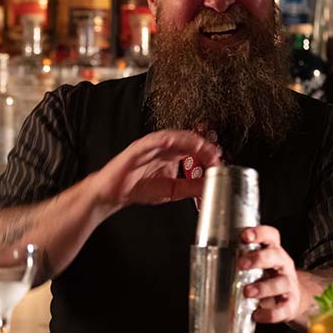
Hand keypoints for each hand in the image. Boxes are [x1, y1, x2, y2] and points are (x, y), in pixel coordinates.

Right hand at [91, 130, 221, 211]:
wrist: (113, 194)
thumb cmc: (138, 188)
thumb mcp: (172, 190)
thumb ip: (191, 187)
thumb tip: (210, 185)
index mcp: (172, 155)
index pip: (194, 149)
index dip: (207, 153)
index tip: (219, 161)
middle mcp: (163, 148)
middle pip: (186, 140)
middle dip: (202, 145)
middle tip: (215, 153)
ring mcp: (150, 146)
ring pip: (172, 137)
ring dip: (187, 140)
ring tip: (200, 146)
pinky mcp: (137, 149)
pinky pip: (151, 141)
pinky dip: (163, 140)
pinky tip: (173, 141)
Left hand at [239, 225, 302, 324]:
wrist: (290, 298)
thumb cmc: (266, 278)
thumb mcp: (257, 265)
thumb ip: (240, 260)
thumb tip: (205, 262)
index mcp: (273, 251)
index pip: (271, 236)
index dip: (259, 233)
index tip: (245, 236)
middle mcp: (283, 265)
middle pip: (276, 256)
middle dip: (258, 259)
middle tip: (241, 265)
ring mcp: (289, 284)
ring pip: (281, 282)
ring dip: (263, 287)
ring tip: (247, 292)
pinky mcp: (290, 304)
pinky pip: (283, 308)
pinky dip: (270, 313)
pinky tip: (257, 315)